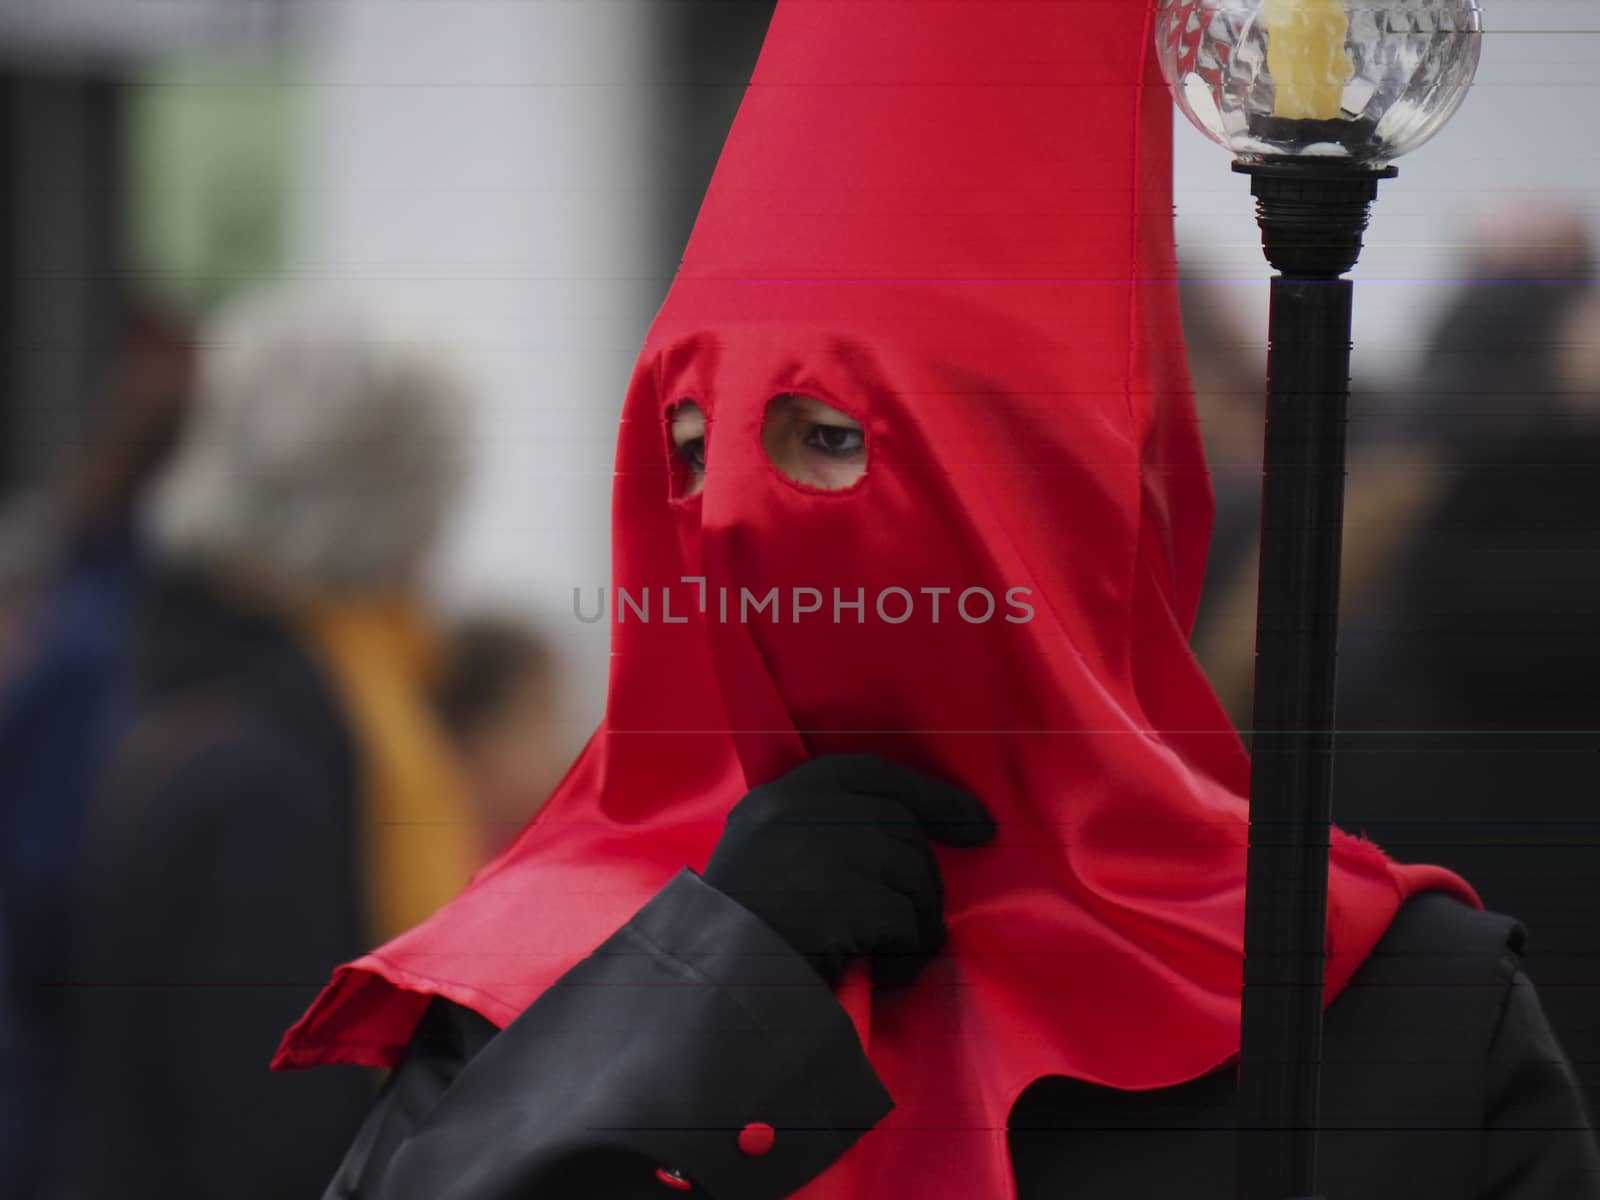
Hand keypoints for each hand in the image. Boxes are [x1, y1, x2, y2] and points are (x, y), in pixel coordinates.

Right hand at [700, 754, 994, 987]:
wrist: (703, 987)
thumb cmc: (736, 936)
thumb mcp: (764, 860)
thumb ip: (819, 836)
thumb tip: (906, 845)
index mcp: (778, 798)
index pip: (870, 772)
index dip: (930, 794)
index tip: (976, 824)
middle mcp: (797, 811)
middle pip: (900, 828)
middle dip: (925, 878)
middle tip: (924, 923)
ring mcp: (819, 851)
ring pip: (911, 872)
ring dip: (920, 919)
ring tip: (905, 951)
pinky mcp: (838, 899)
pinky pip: (904, 920)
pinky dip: (909, 952)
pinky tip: (890, 972)